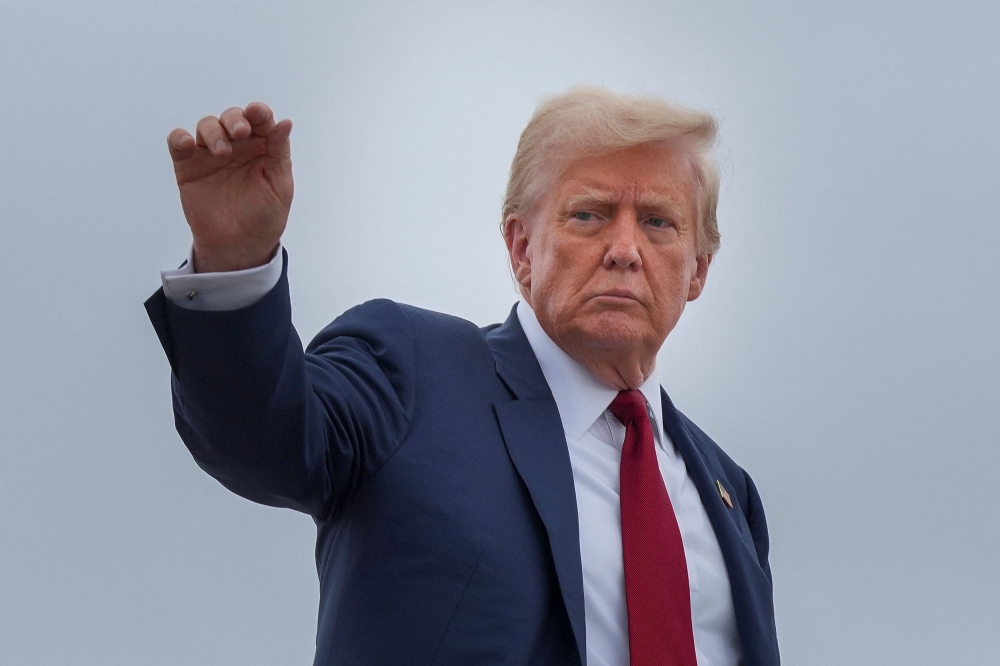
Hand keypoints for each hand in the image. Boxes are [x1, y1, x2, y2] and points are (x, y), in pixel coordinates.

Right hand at [167, 103, 292, 271]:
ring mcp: (211, 154)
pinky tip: (188, 143)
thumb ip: (279, 153)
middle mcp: (237, 146)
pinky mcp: (188, 166)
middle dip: (235, 119)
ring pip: (207, 125)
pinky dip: (179, 137)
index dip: (258, 112)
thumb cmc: (264, 216)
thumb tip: (286, 122)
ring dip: (213, 131)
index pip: (260, 120)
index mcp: (262, 147)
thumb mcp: (279, 186)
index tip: (257, 113)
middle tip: (240, 133)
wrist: (239, 246)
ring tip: (221, 152)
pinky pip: (178, 143)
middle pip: (232, 117)